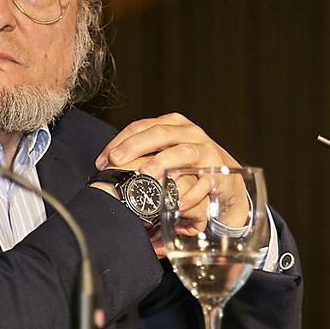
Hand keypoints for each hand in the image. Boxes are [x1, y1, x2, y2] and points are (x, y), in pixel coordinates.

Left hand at [96, 113, 248, 232]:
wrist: (227, 181)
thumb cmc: (190, 166)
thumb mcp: (166, 154)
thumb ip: (142, 154)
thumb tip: (106, 165)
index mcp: (174, 125)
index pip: (142, 126)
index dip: (120, 141)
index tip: (102, 160)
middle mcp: (191, 134)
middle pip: (161, 134)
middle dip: (136, 146)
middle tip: (116, 161)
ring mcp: (207, 152)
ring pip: (183, 152)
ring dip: (163, 162)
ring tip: (145, 174)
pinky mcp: (219, 173)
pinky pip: (203, 182)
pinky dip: (189, 193)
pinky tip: (174, 203)